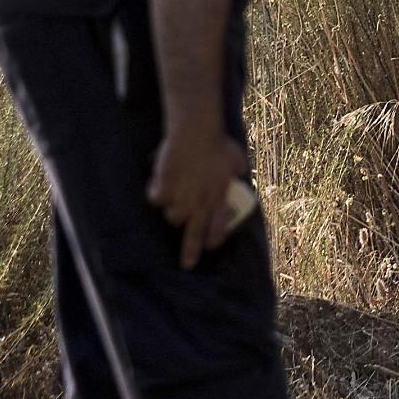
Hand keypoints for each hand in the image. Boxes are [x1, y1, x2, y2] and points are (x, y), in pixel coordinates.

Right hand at [148, 124, 248, 268]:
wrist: (196, 134)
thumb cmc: (218, 143)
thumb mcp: (235, 158)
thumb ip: (237, 168)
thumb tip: (242, 170)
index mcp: (218, 197)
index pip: (218, 227)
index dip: (213, 238)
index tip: (210, 246)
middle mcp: (200, 202)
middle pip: (193, 234)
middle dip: (190, 252)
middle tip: (187, 264)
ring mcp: (181, 197)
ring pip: (172, 217)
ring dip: (172, 210)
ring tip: (174, 195)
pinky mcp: (164, 188)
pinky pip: (156, 199)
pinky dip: (156, 193)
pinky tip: (158, 183)